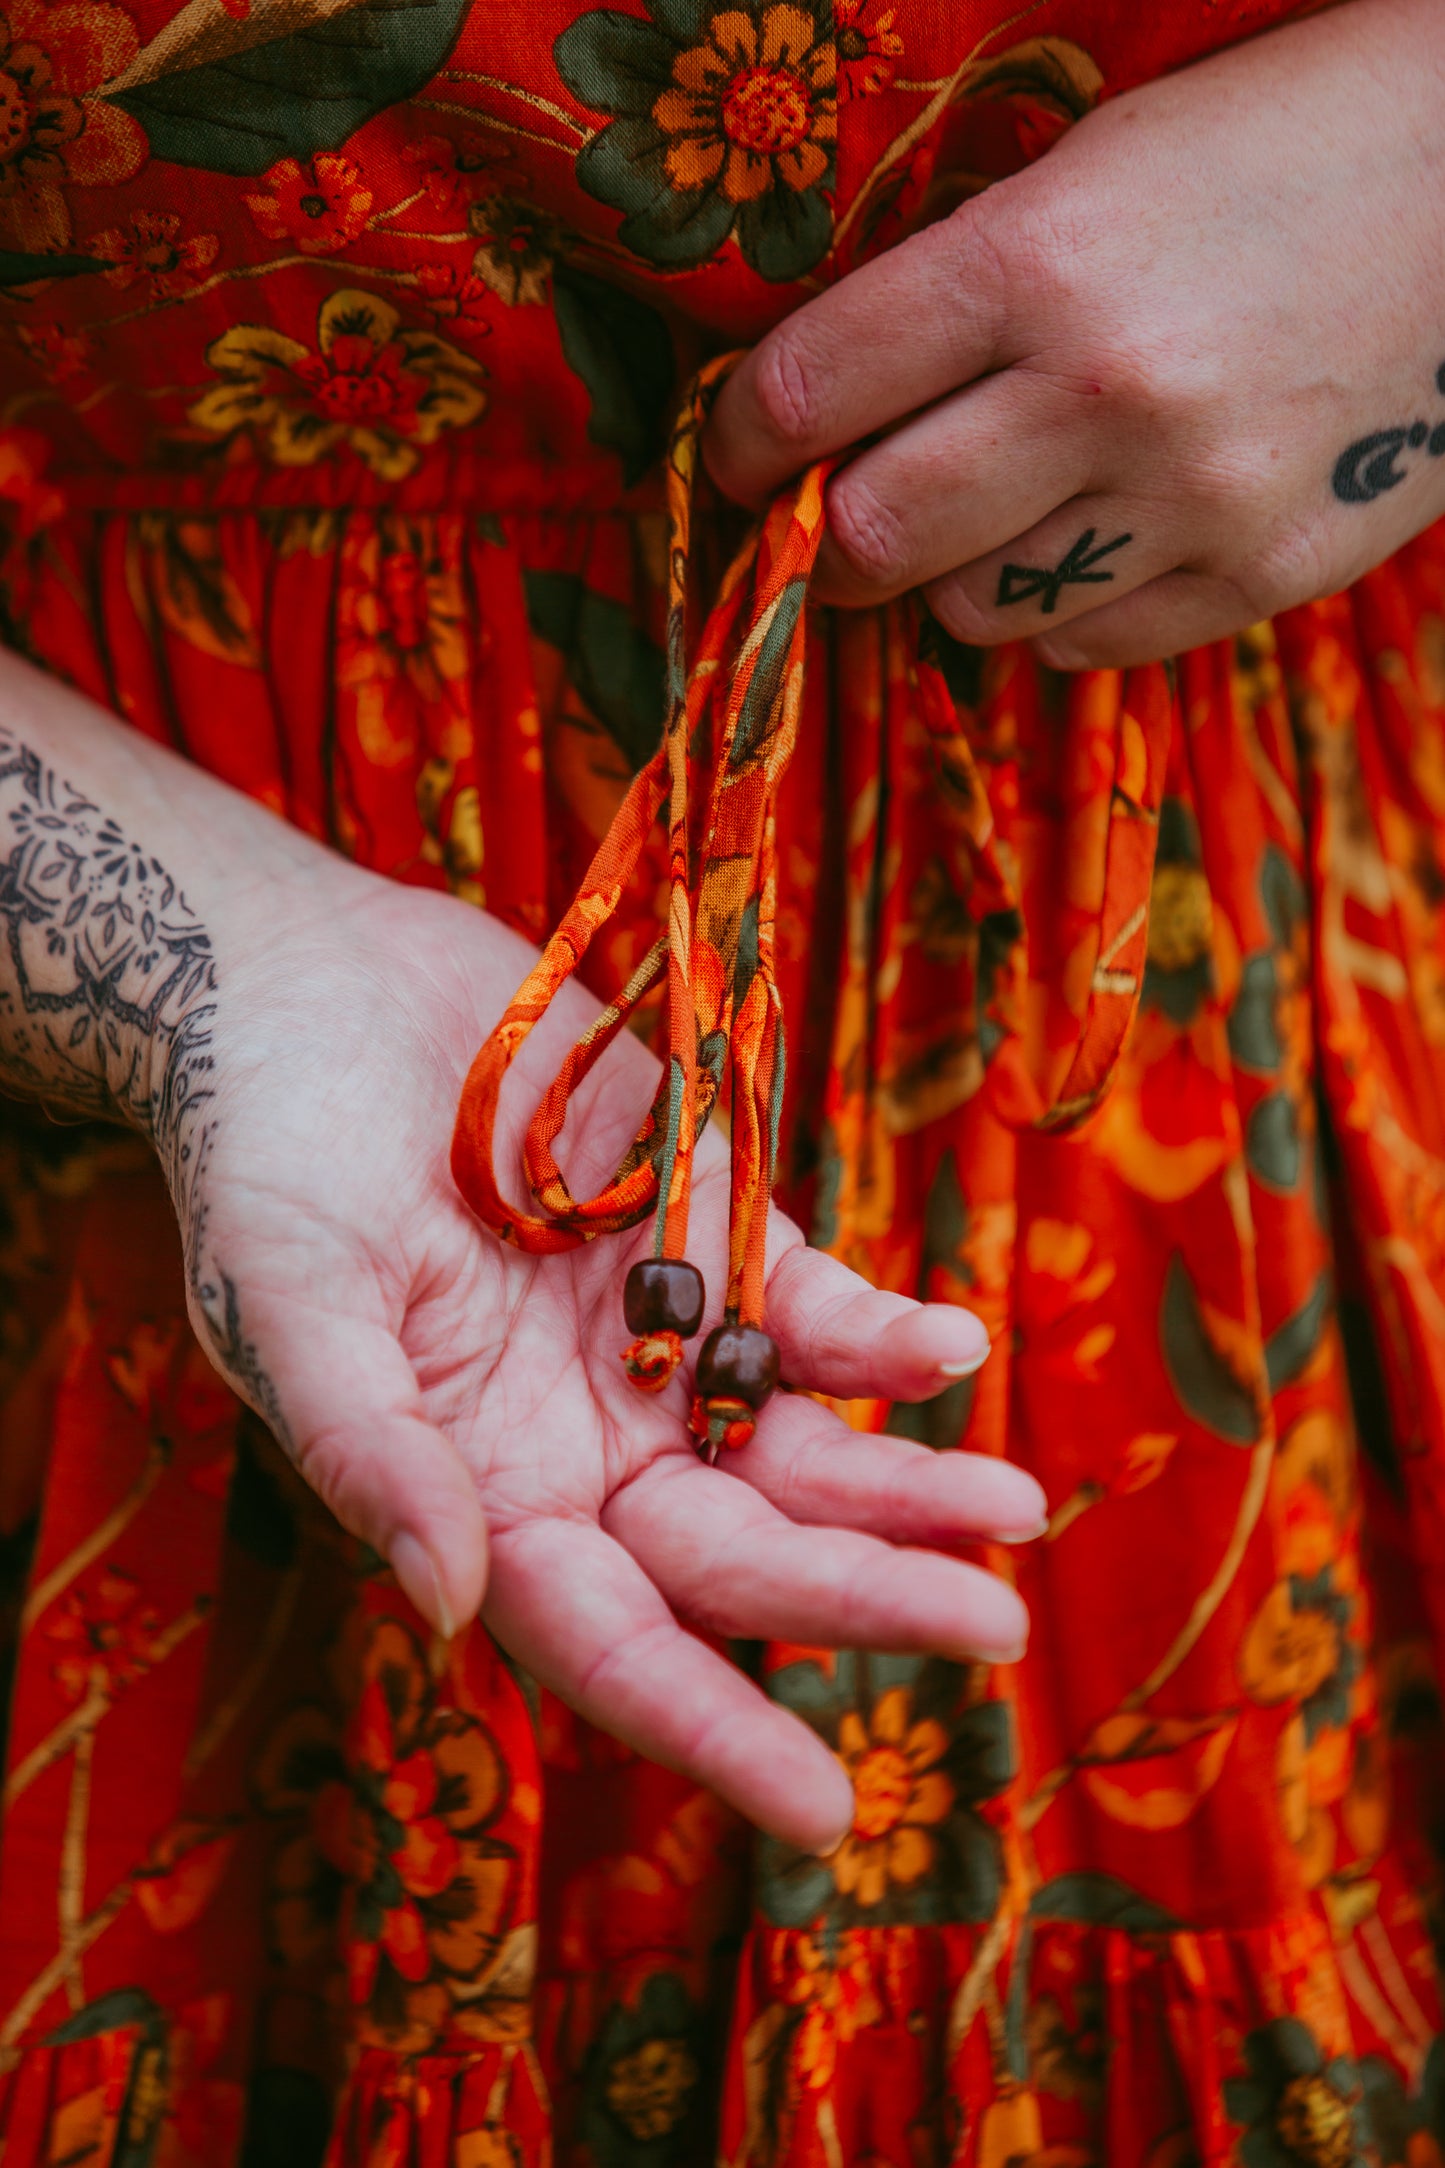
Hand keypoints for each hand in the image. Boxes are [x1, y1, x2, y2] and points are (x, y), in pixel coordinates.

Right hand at [200, 858, 1045, 1849]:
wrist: (317, 986)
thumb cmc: (268, 1152)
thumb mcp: (290, 1299)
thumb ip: (370, 1448)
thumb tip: (448, 1607)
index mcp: (485, 1491)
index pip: (608, 1641)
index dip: (708, 1730)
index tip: (822, 1811)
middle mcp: (588, 1441)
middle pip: (741, 1553)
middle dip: (860, 1597)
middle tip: (990, 1629)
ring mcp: (661, 1340)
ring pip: (802, 1447)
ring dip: (906, 1483)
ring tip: (1014, 1508)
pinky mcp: (711, 1229)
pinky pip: (811, 1308)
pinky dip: (878, 1334)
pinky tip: (945, 1349)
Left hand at [704, 0, 1444, 668]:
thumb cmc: (1281, 141)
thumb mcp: (1097, 165)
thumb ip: (960, 290)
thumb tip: (828, 415)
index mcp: (1040, 258)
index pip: (808, 393)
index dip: (739, 443)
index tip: (737, 457)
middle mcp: (1108, 393)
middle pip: (872, 538)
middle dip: (821, 544)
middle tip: (825, 527)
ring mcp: (1196, 500)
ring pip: (976, 610)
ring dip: (950, 575)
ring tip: (989, 516)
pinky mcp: (1267, 572)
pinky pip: (1091, 645)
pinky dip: (1060, 609)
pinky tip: (1092, 540)